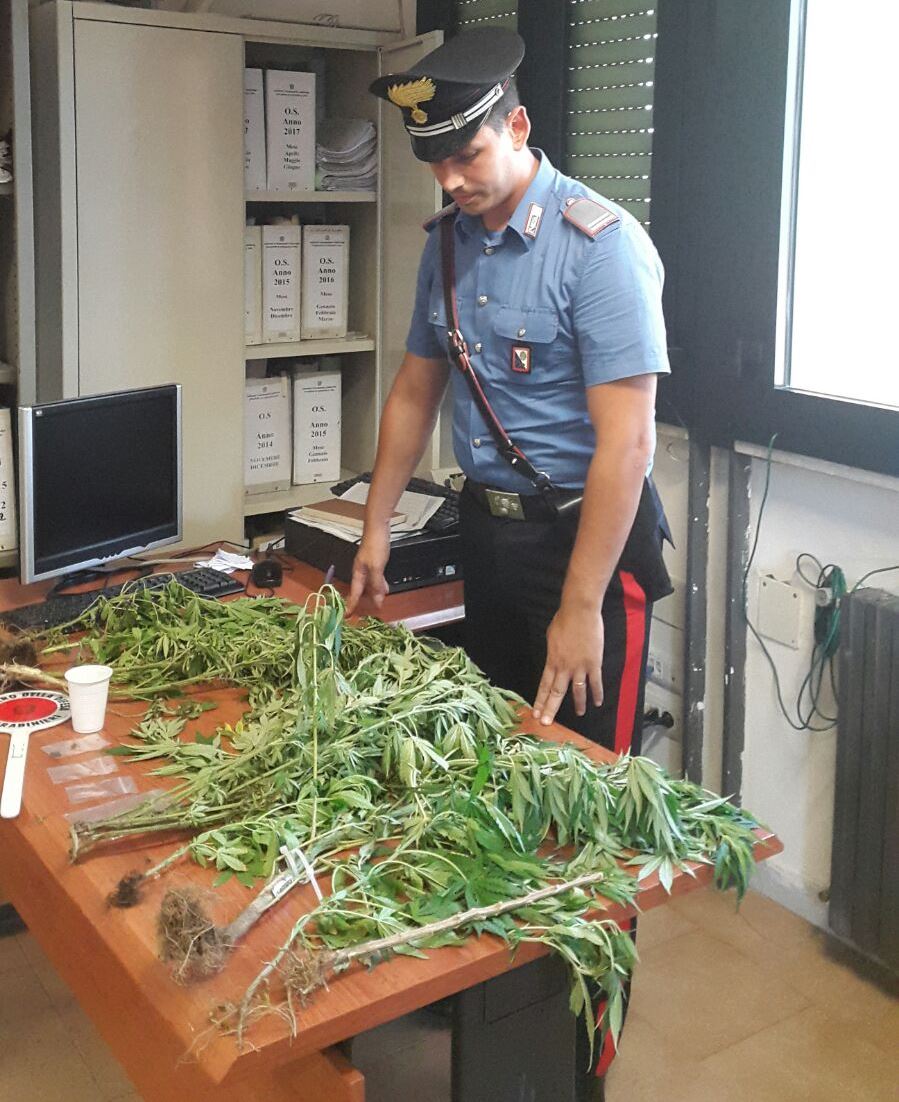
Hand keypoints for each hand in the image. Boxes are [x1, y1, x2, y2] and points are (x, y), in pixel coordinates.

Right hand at [345, 528, 390, 615]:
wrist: (378, 528)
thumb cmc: (375, 545)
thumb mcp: (377, 567)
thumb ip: (377, 583)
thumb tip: (377, 600)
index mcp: (358, 573)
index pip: (354, 593)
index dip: (351, 604)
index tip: (346, 616)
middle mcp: (360, 570)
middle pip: (360, 589)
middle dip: (362, 600)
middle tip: (364, 612)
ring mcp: (367, 566)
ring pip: (368, 584)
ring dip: (372, 593)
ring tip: (377, 601)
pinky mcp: (374, 562)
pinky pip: (375, 577)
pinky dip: (378, 584)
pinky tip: (384, 587)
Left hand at [532, 601, 603, 725]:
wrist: (579, 611)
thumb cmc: (564, 620)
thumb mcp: (551, 637)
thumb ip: (553, 652)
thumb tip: (554, 659)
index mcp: (552, 661)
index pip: (544, 685)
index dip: (539, 700)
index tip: (535, 713)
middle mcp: (564, 667)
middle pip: (556, 692)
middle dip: (551, 709)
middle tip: (546, 723)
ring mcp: (580, 667)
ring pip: (577, 691)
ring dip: (578, 704)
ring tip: (580, 714)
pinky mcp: (594, 663)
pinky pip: (595, 682)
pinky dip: (597, 693)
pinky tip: (597, 702)